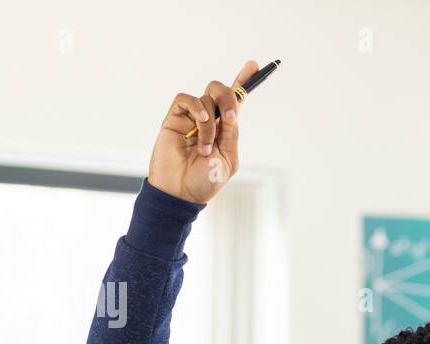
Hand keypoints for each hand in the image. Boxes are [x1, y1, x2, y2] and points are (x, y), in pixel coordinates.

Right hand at [148, 59, 257, 203]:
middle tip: (231, 117)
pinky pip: (187, 99)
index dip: (244, 81)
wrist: (180, 193)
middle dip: (230, 97)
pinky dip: (197, 108)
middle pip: (221, 90)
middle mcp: (209, 119)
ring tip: (204, 149)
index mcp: (226, 129)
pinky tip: (200, 123)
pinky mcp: (174, 118)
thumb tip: (232, 112)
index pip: (236, 100)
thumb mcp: (228, 159)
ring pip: (206, 99)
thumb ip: (231, 134)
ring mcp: (191, 117)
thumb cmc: (205, 181)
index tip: (255, 65)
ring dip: (210, 125)